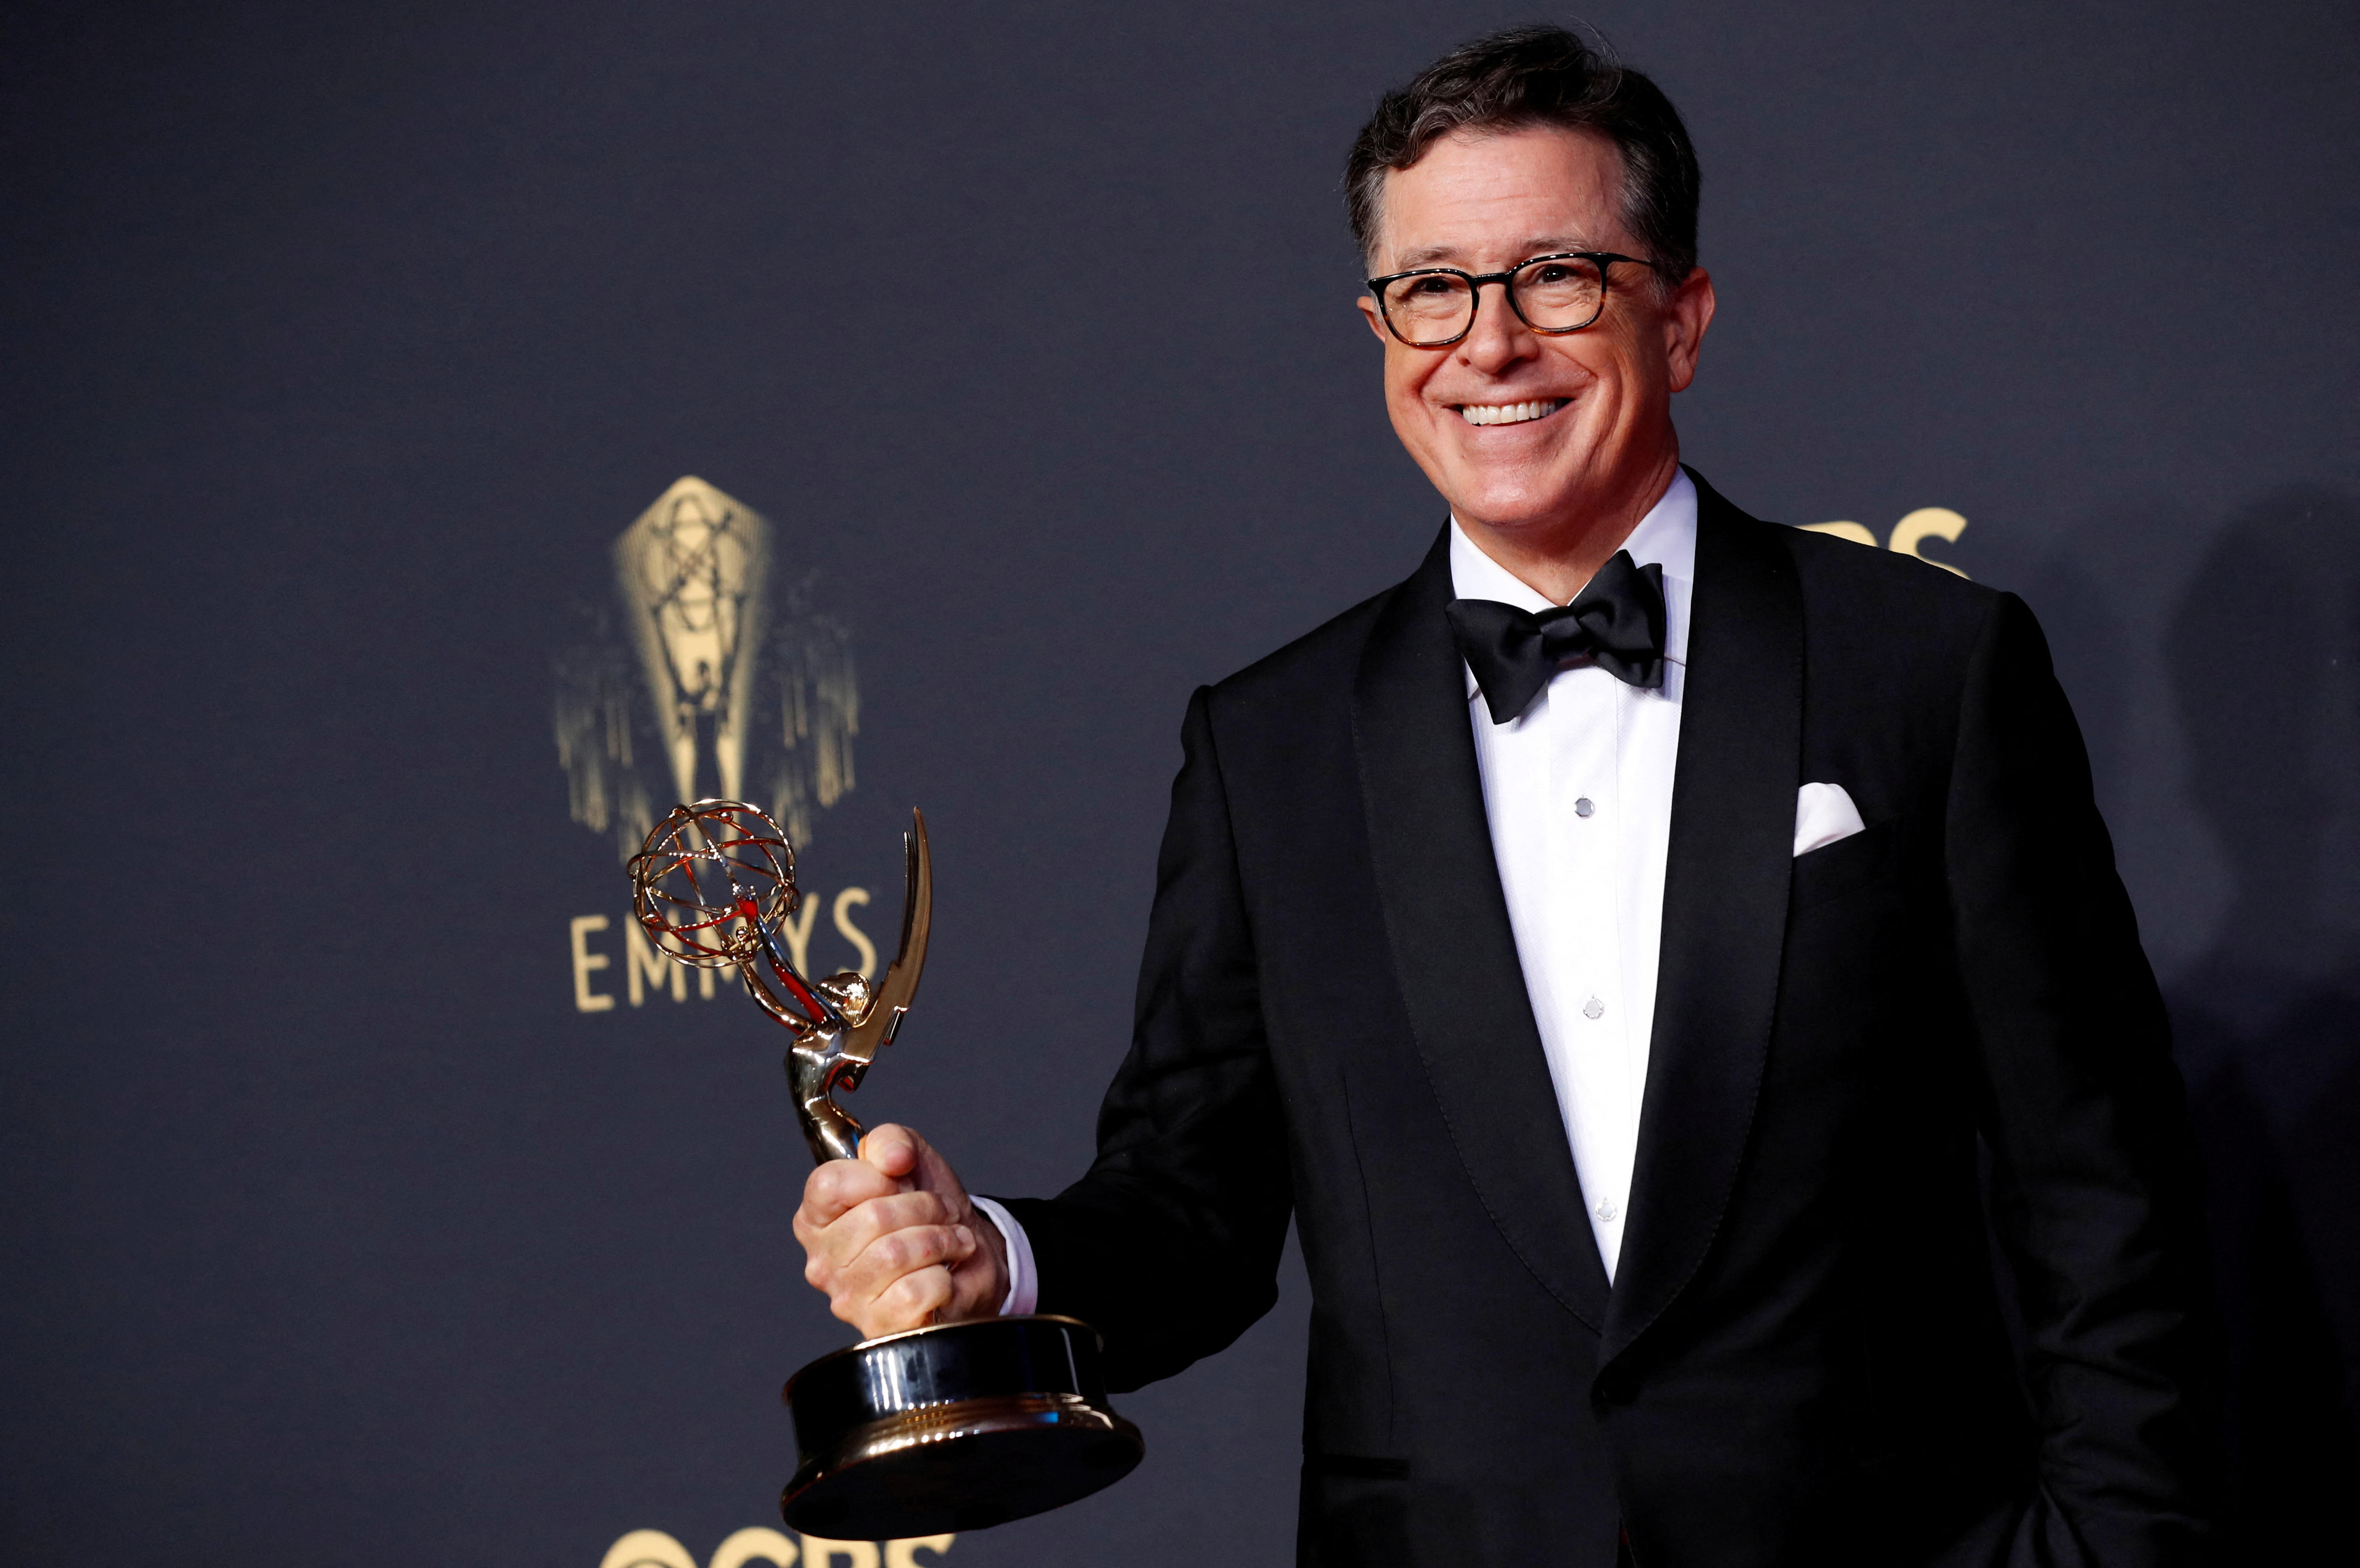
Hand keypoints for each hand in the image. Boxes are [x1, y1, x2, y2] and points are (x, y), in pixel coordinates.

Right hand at [792, 1123, 1010, 1339]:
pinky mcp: (881, 1327)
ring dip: (940, 1238)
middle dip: (924, 1206)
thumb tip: (891, 1158)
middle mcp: (823, 1262)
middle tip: (942, 1212)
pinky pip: (915, 1290)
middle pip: (872, 1217)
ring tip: (952, 1239)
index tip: (899, 1180)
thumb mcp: (911, 1156)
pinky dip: (943, 1276)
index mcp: (817, 1218)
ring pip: (895, 1253)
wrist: (972, 1256)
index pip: (827, 1184)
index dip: (874, 1176)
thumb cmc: (930, 1209)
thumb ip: (891, 1141)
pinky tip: (944, 1274)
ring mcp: (849, 1299)